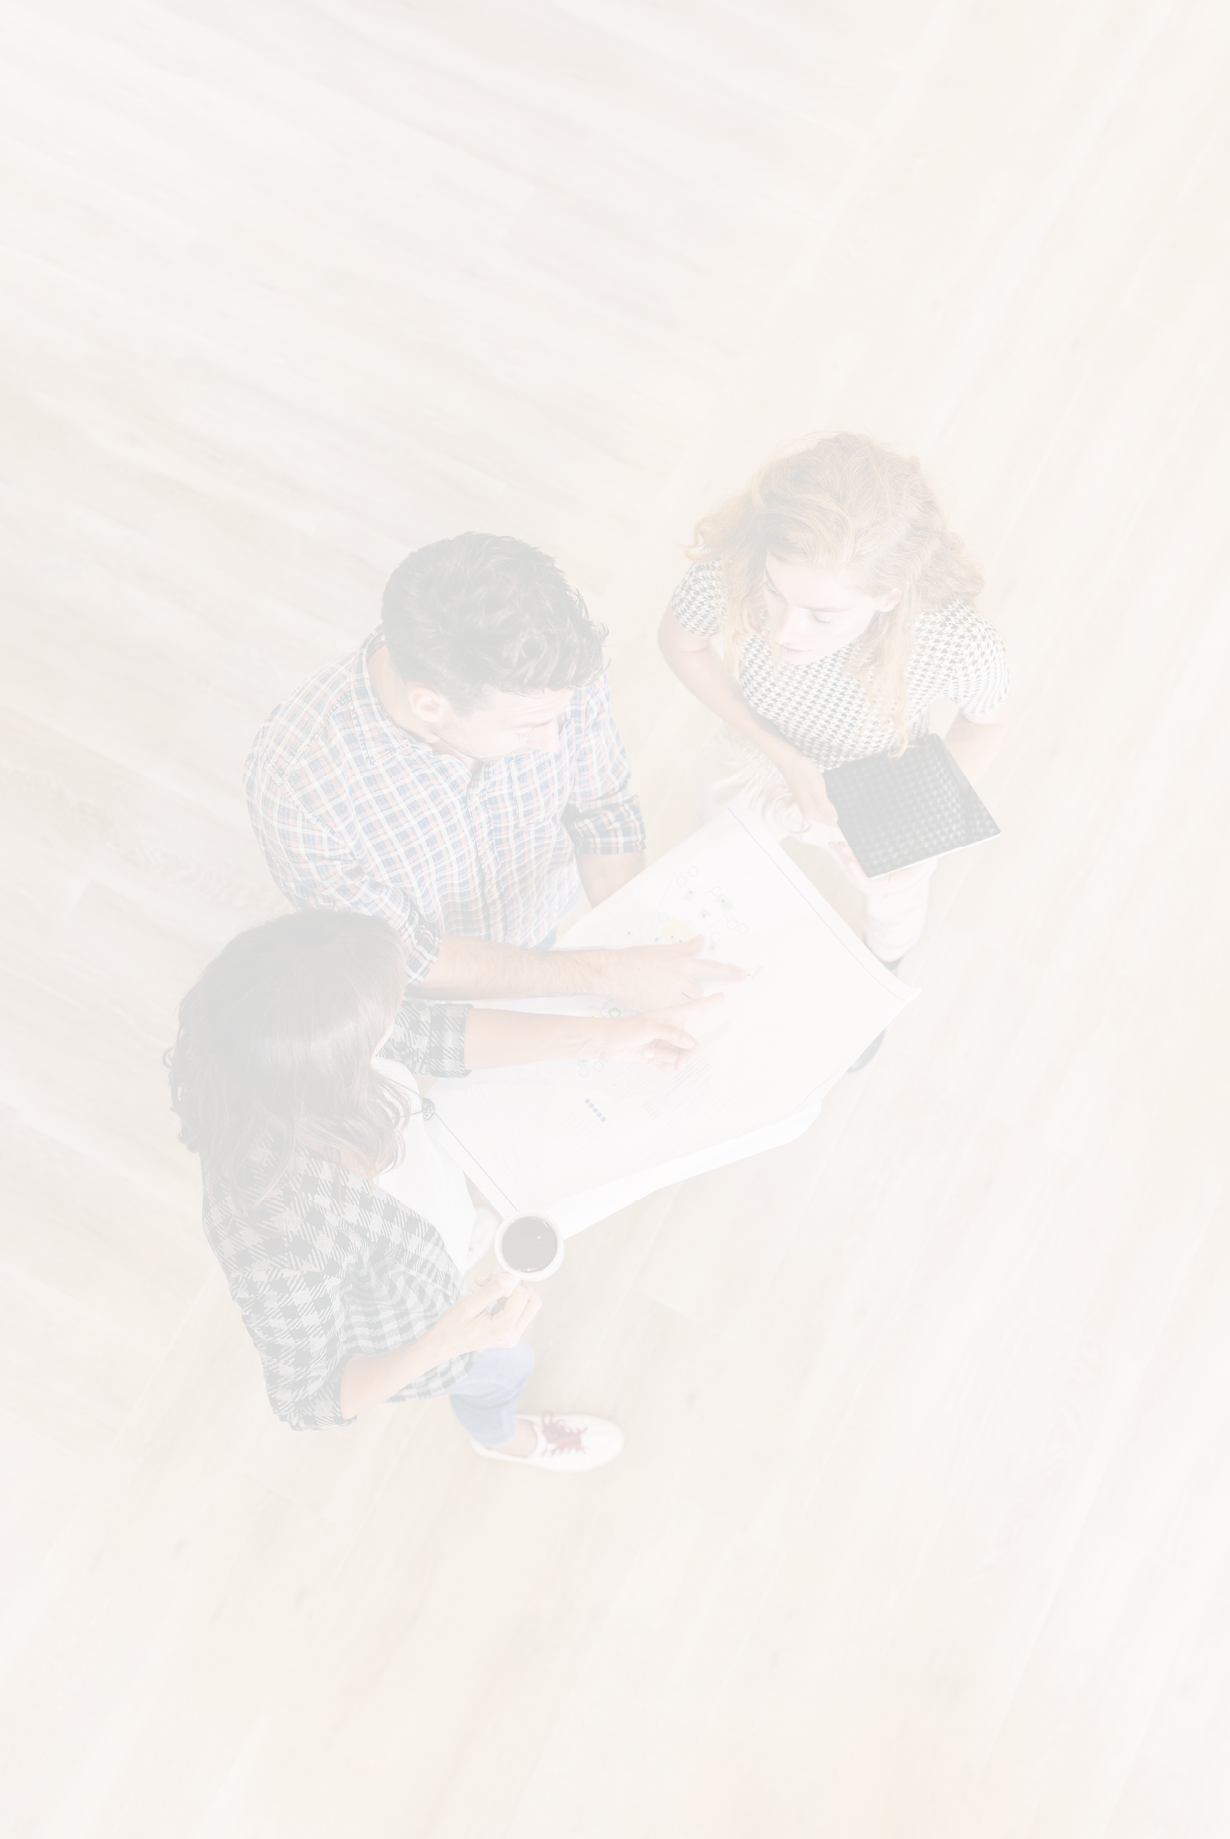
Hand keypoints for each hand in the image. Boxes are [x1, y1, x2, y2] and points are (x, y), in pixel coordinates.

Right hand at [431, 1271, 541, 1356]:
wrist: (444, 1344)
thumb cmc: (452, 1327)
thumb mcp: (469, 1305)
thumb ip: (492, 1291)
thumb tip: (509, 1278)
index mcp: (502, 1329)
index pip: (522, 1299)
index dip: (512, 1284)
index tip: (497, 1277)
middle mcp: (511, 1335)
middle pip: (532, 1304)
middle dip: (516, 1287)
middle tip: (498, 1279)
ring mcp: (511, 1335)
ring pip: (524, 1306)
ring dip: (507, 1291)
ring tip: (485, 1284)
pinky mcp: (508, 1332)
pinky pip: (515, 1311)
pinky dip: (503, 1299)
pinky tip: (486, 1293)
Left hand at [590, 991, 724, 1069]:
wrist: (608, 1042)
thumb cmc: (624, 1028)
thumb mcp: (648, 1028)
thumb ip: (671, 1034)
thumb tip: (689, 1044)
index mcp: (672, 1016)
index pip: (696, 1007)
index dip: (709, 1002)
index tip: (721, 995)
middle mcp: (672, 1028)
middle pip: (691, 1045)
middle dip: (683, 1056)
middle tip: (677, 1062)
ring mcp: (665, 1042)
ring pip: (680, 1057)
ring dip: (665, 1059)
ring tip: (649, 1051)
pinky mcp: (658, 1054)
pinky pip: (671, 1064)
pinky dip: (662, 1065)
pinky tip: (649, 1058)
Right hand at [597, 932, 745, 1008]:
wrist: (615, 971)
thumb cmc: (635, 959)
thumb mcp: (663, 949)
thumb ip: (685, 948)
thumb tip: (701, 939)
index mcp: (682, 963)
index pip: (712, 967)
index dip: (728, 972)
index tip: (741, 976)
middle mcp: (680, 978)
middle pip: (699, 991)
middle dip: (691, 992)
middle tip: (676, 989)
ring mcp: (671, 994)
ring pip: (687, 1004)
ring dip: (681, 1003)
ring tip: (665, 997)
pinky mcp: (660, 1007)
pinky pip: (673, 1013)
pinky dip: (670, 1012)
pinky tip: (659, 1006)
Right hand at [773, 750, 837, 825]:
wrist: (791, 762)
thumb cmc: (801, 770)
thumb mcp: (815, 785)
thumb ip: (824, 804)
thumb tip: (834, 819)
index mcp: (810, 812)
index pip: (833, 822)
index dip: (843, 816)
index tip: (849, 808)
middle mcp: (809, 814)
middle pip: (831, 818)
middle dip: (840, 809)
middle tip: (842, 795)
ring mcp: (810, 809)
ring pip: (828, 812)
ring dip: (835, 805)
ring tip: (836, 792)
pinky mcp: (811, 804)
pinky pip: (824, 807)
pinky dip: (830, 801)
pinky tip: (831, 793)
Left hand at [828, 840, 926, 889]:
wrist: (915, 847)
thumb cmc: (915, 859)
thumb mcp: (915, 867)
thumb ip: (905, 875)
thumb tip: (891, 879)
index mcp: (880, 879)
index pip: (865, 880)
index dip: (856, 873)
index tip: (852, 862)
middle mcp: (870, 872)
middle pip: (853, 870)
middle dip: (846, 860)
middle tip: (843, 848)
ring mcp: (864, 863)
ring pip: (848, 861)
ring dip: (842, 854)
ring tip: (839, 844)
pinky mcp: (861, 853)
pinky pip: (848, 853)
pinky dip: (839, 849)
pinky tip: (833, 844)